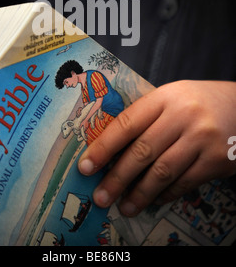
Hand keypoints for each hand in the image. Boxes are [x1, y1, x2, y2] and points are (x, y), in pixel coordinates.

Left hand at [78, 80, 235, 216]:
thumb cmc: (198, 102)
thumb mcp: (172, 97)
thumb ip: (146, 116)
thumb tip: (110, 147)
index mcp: (165, 97)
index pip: (127, 123)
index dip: (103, 147)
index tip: (85, 167)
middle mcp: (183, 116)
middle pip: (142, 152)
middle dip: (117, 178)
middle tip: (101, 196)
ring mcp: (202, 138)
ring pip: (162, 172)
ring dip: (139, 193)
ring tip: (124, 207)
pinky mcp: (217, 160)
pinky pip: (184, 183)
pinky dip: (165, 194)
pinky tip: (152, 200)